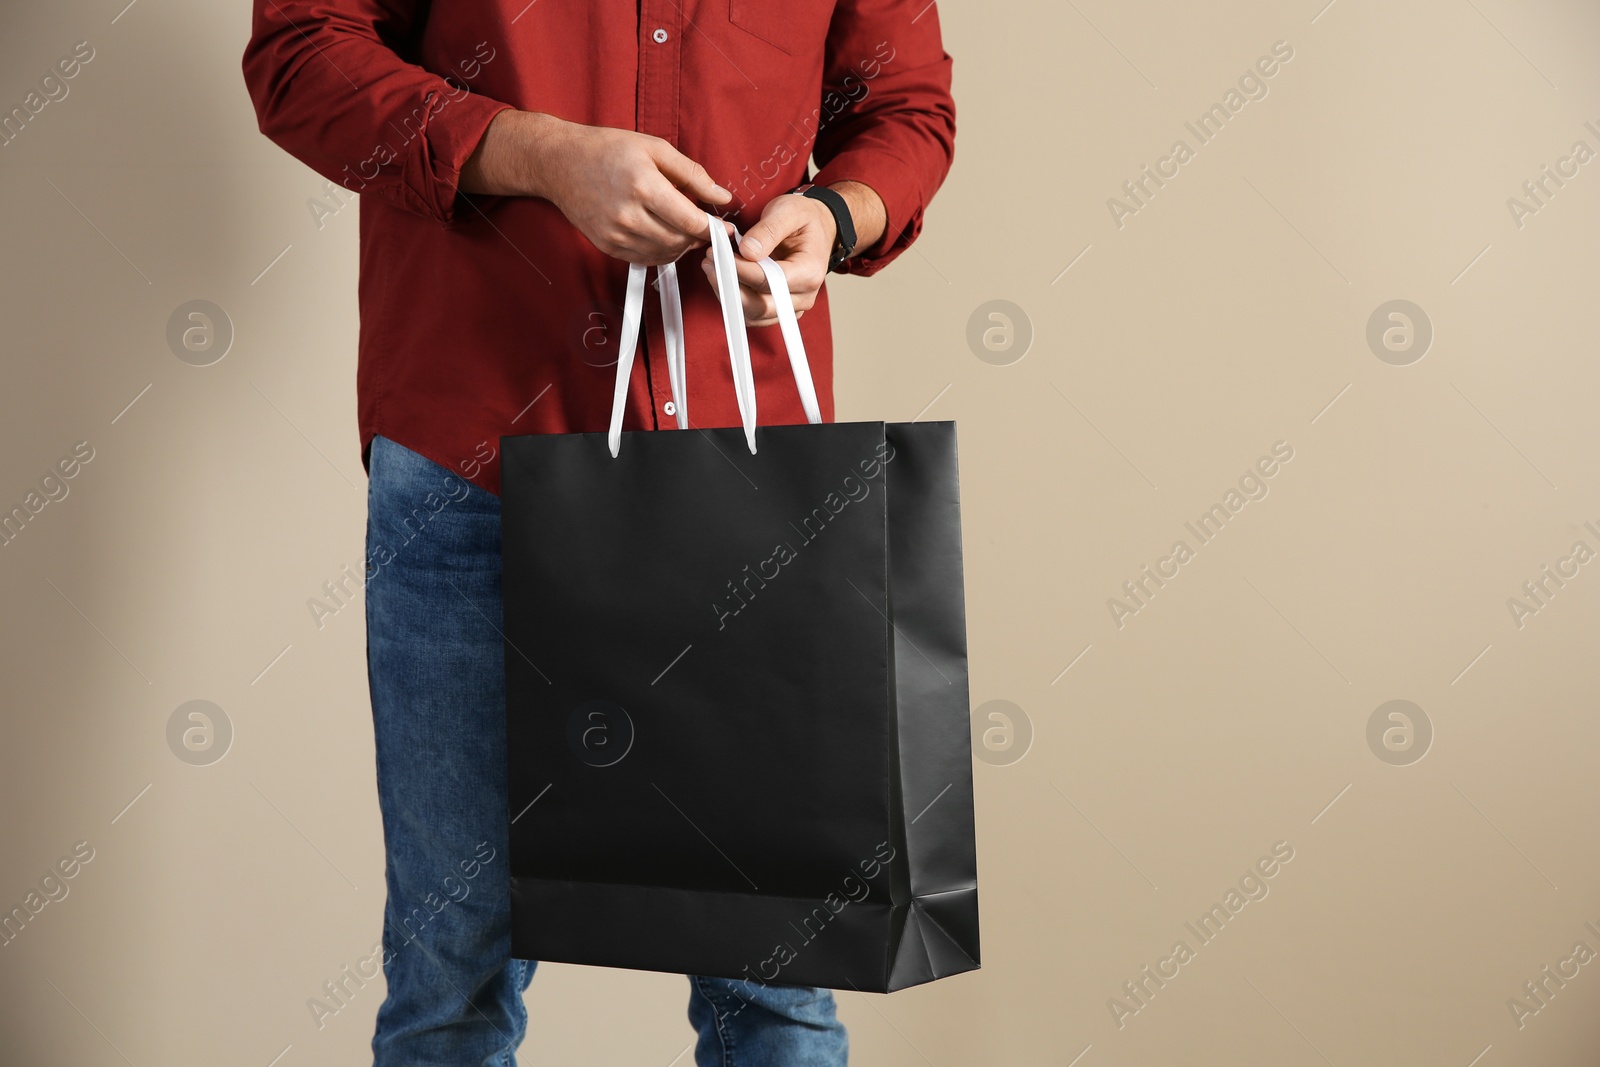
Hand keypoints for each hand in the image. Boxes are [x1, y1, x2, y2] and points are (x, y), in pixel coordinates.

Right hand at [460, 110, 730, 264]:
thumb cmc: (608, 149)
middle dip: (699, 237)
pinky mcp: (607, 246)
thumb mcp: (655, 148)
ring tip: (684, 227)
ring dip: (682, 246)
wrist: (560, 162)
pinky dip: (662, 251)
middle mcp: (628, 215)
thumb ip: (692, 174)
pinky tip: (664, 234)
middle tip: (706, 226)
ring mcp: (616, 234)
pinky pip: (645, 259)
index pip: (690, 221)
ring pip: (664, 254)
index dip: (713, 228)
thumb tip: (723, 197)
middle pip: (680, 241)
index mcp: (643, 186)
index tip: (725, 227)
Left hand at [701, 193, 833, 326]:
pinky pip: (750, 312)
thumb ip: (769, 229)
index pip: (771, 281)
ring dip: (727, 293)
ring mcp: (789, 307)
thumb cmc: (803, 219)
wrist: (815, 228)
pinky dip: (732, 297)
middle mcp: (803, 296)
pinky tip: (721, 275)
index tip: (720, 254)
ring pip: (752, 314)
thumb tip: (747, 251)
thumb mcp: (789, 211)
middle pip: (760, 306)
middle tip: (711, 261)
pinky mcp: (776, 309)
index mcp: (810, 272)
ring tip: (712, 265)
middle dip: (730, 285)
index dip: (742, 271)